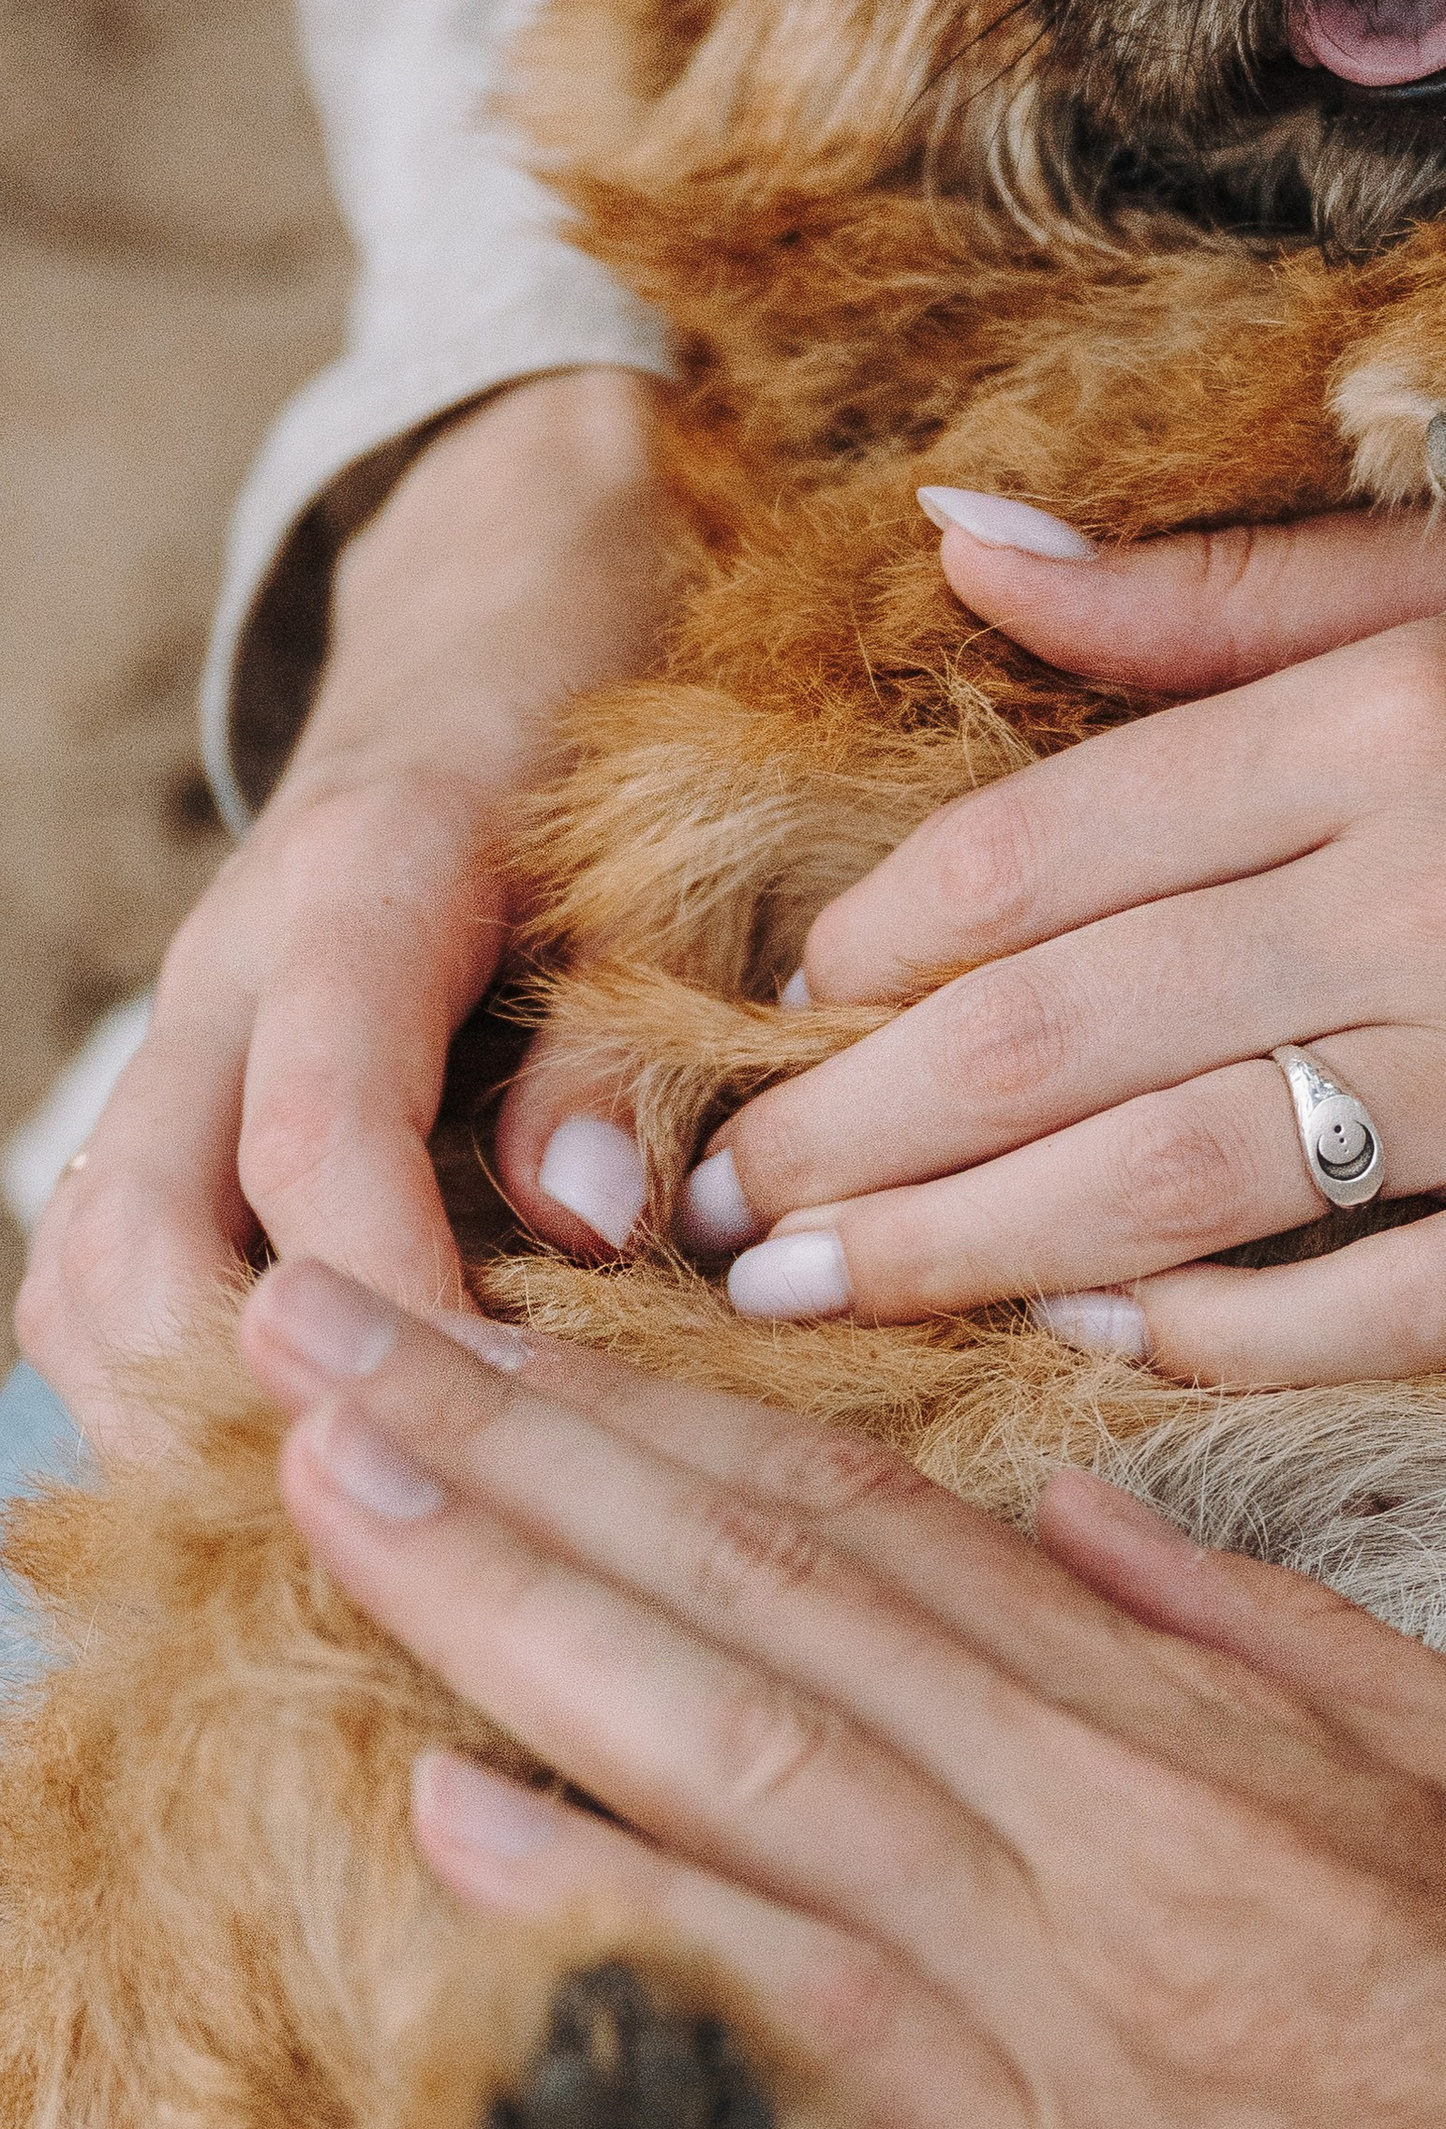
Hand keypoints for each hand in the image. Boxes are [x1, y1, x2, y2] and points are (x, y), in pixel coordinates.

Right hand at [16, 374, 667, 1450]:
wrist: (510, 601)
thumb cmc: (619, 736)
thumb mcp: (675, 856)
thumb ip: (631, 1032)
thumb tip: (579, 1228)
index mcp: (359, 890)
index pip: (314, 1131)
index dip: (390, 1297)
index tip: (493, 1416)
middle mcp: (226, 971)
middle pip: (132, 1236)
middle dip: (235, 1401)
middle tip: (396, 1524)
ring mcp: (183, 1035)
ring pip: (87, 1262)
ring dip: (181, 1408)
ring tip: (341, 1526)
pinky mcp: (185, 1086)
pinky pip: (115, 1253)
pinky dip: (177, 1370)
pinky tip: (314, 1451)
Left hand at [521, 450, 1445, 1386]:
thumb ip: (1212, 593)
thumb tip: (965, 550)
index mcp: (1389, 715)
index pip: (1041, 849)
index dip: (873, 950)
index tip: (773, 1019)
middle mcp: (1442, 888)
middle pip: (1058, 1038)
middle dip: (851, 1133)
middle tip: (712, 1209)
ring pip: (1182, 1185)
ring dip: (964, 1248)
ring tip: (813, 1293)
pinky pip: (1397, 1302)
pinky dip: (1236, 1334)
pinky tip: (1104, 1345)